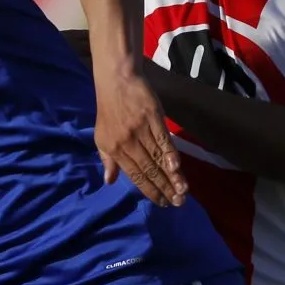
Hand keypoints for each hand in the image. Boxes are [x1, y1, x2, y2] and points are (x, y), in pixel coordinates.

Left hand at [94, 69, 186, 206]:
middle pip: (148, 169)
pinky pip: (163, 139)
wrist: (116, 81)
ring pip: (157, 157)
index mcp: (114, 149)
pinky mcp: (152, 117)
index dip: (149, 190)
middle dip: (164, 188)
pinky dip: (170, 154)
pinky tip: (177, 167)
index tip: (161, 203)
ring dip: (171, 176)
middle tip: (178, 203)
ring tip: (182, 191)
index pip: (134, 175)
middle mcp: (126, 142)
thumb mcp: (101, 137)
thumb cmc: (109, 110)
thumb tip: (109, 181)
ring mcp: (140, 129)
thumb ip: (108, 160)